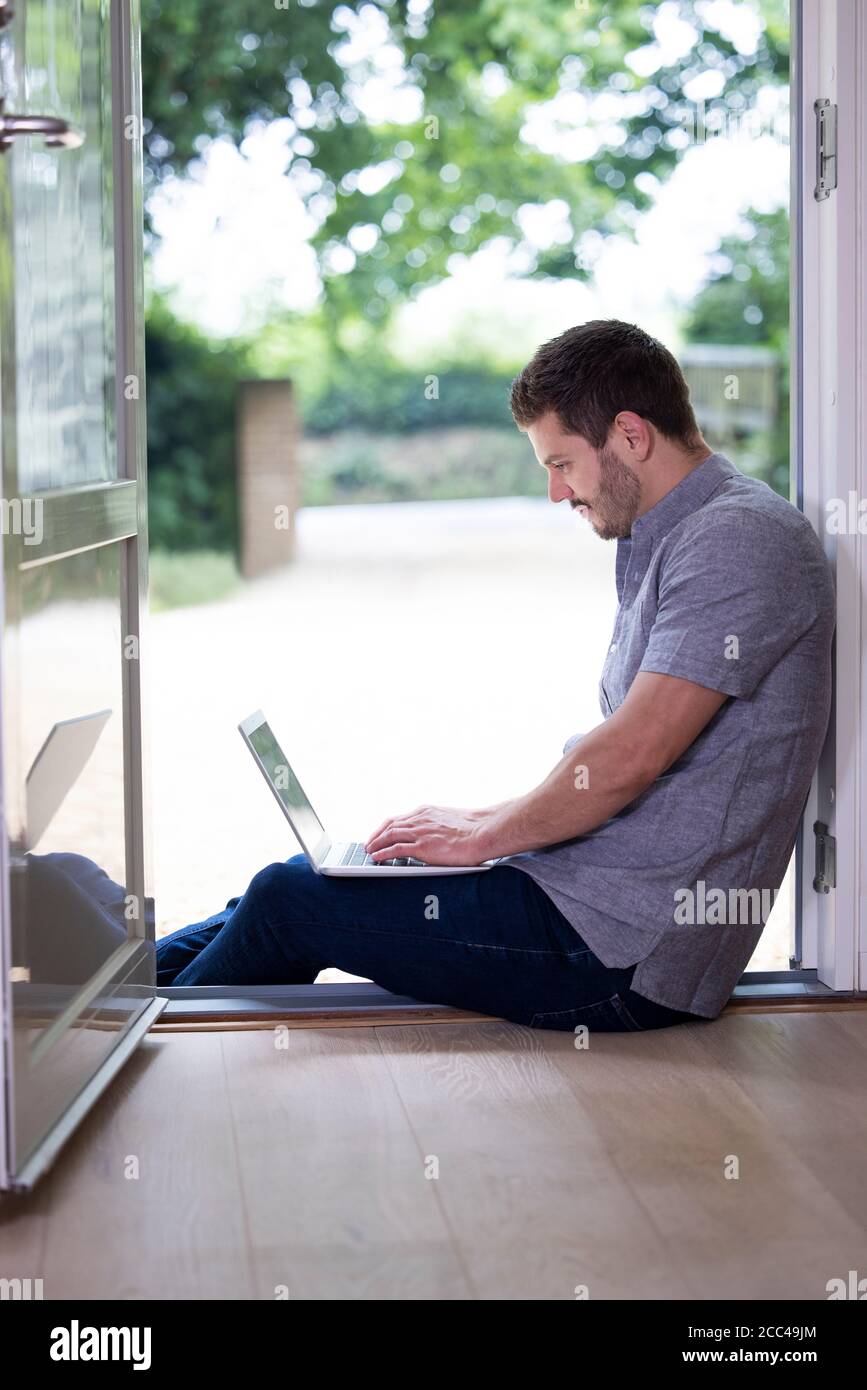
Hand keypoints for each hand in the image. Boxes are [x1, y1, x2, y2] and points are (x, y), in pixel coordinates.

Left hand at [364, 805, 493, 865]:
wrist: (484, 832)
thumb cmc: (475, 829)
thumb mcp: (451, 821)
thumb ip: (439, 826)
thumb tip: (437, 836)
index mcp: (427, 811)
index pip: (400, 818)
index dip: (387, 827)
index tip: (381, 832)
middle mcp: (420, 819)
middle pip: (390, 825)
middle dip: (377, 835)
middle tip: (369, 844)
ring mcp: (421, 832)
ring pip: (390, 835)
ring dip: (376, 844)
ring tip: (369, 852)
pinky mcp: (423, 846)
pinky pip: (396, 849)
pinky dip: (383, 853)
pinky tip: (377, 858)